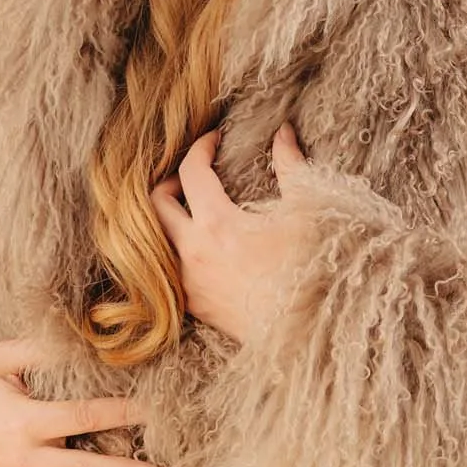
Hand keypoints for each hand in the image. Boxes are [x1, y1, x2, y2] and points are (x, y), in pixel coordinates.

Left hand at [150, 121, 312, 344]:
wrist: (306, 333)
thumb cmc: (310, 272)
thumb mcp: (306, 213)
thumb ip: (291, 167)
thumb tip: (283, 133)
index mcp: (217, 225)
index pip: (191, 171)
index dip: (201, 147)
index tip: (214, 140)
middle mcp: (192, 253)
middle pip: (156, 203)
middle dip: (170, 181)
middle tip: (193, 177)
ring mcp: (188, 283)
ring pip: (155, 240)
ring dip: (168, 219)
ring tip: (191, 211)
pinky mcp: (193, 306)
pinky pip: (168, 271)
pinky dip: (175, 251)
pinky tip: (199, 248)